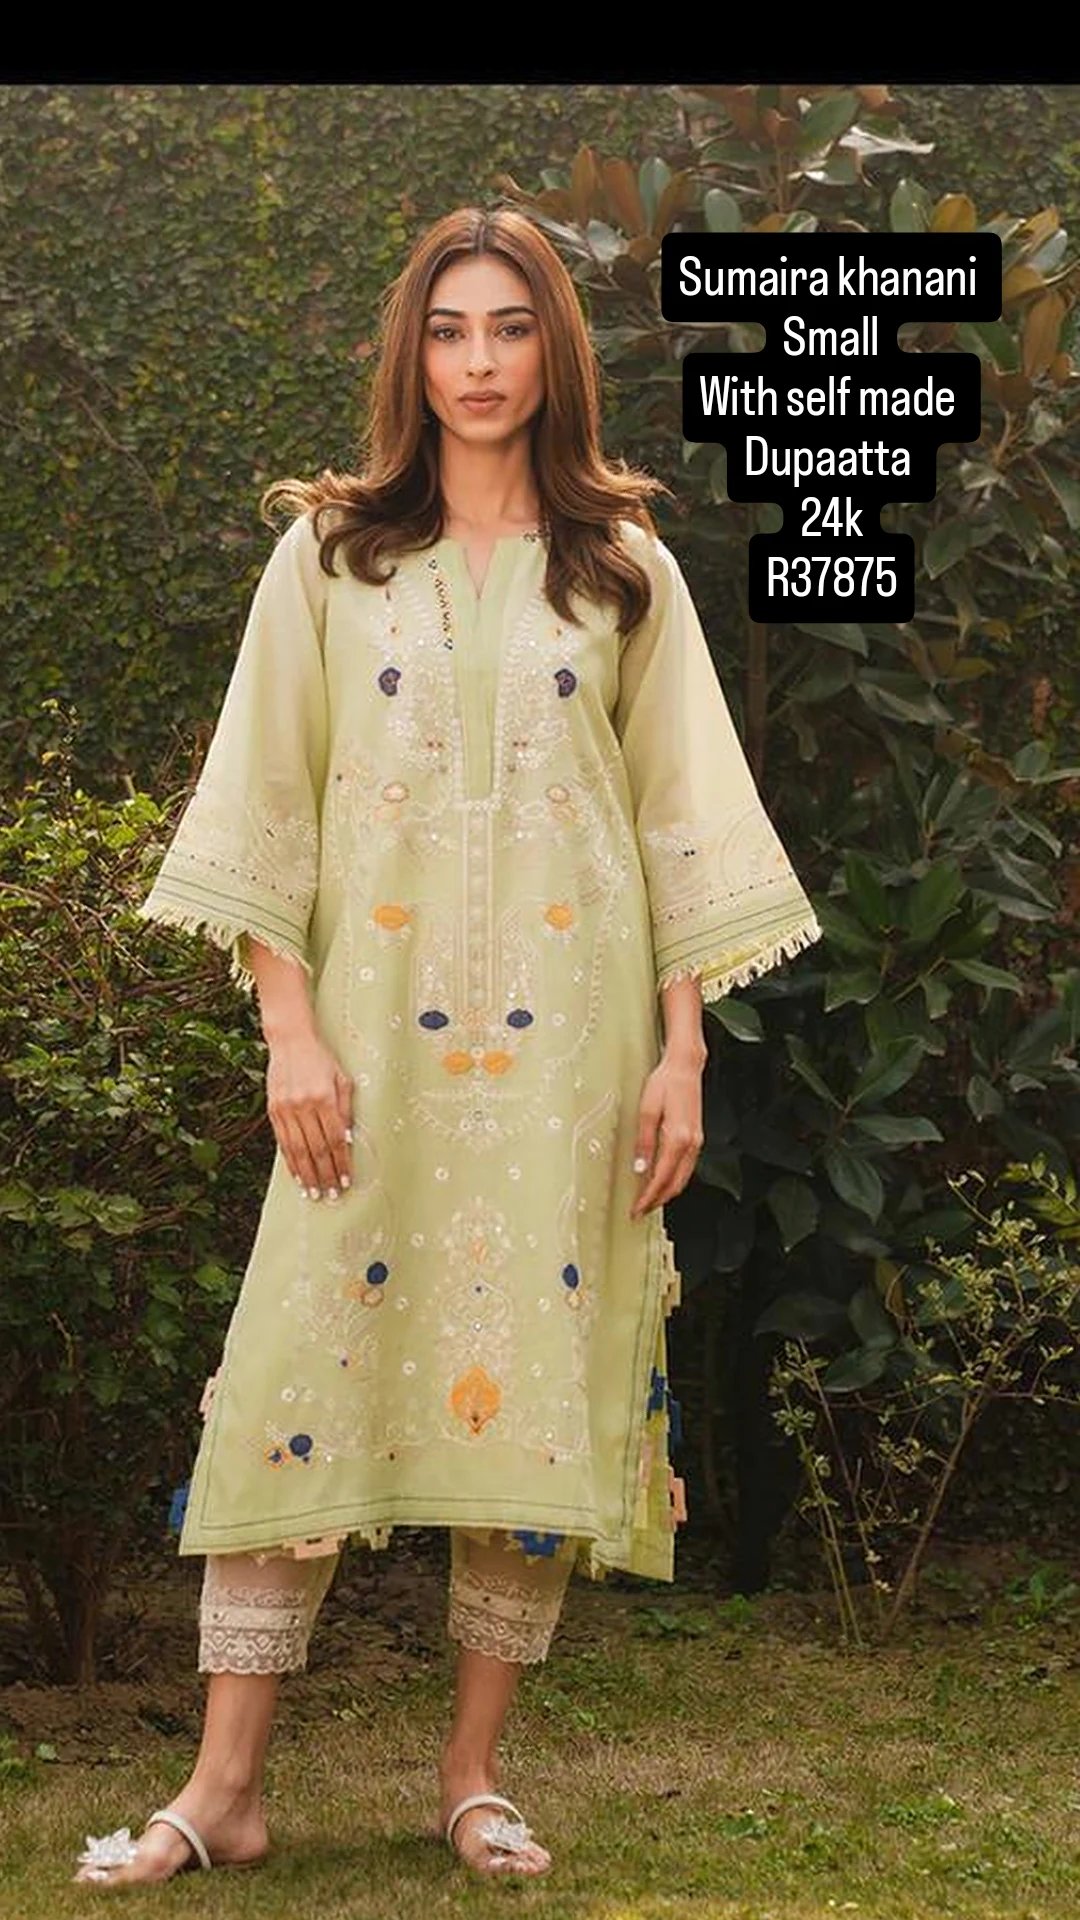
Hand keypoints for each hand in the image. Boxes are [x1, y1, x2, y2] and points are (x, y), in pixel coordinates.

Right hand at [265, 1028, 353, 1198]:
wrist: (290, 1041)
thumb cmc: (321, 1060)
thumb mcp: (341, 1079)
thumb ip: (345, 1108)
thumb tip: (346, 1140)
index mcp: (324, 1097)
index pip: (335, 1139)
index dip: (341, 1162)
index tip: (346, 1180)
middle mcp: (304, 1105)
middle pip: (317, 1149)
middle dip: (325, 1174)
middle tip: (332, 1194)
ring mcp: (286, 1108)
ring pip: (298, 1150)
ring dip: (307, 1174)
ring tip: (314, 1192)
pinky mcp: (273, 1110)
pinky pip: (282, 1142)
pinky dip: (290, 1161)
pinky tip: (297, 1175)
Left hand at [630, 1046, 705, 1220]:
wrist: (685, 1067)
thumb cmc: (665, 1083)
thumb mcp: (647, 1111)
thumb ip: (644, 1142)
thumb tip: (640, 1168)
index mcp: (678, 1139)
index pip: (661, 1178)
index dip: (648, 1197)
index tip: (637, 1209)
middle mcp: (691, 1144)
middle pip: (675, 1184)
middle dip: (658, 1200)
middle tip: (641, 1211)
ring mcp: (697, 1142)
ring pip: (683, 1178)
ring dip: (667, 1192)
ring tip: (649, 1200)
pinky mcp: (697, 1138)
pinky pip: (686, 1168)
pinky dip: (674, 1180)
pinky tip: (663, 1180)